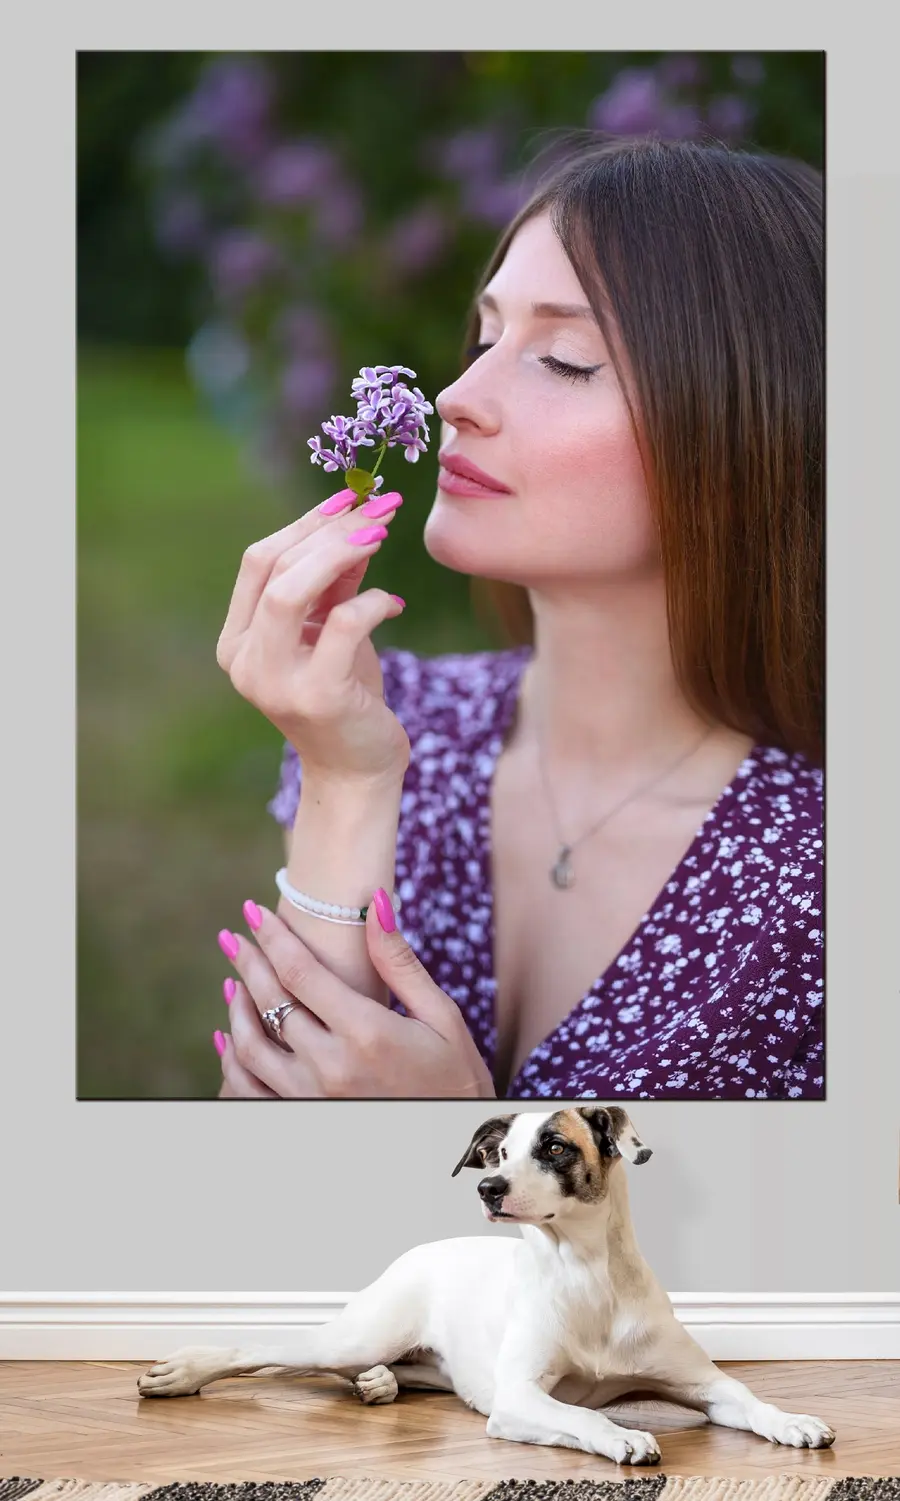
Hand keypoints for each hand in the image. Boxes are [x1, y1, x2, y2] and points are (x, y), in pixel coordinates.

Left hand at [214, 897, 496, 1098]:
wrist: (454, 1144)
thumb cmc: (455, 1076)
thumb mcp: (441, 1016)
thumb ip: (399, 962)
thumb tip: (374, 904)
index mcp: (367, 1033)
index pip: (300, 972)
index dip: (273, 937)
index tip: (253, 912)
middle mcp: (332, 1067)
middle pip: (271, 1003)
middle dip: (247, 963)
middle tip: (232, 938)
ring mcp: (312, 1100)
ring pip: (250, 1048)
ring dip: (235, 1010)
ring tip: (232, 982)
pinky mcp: (304, 1122)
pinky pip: (250, 1092)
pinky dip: (231, 1063)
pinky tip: (228, 1039)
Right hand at [215, 487, 410, 784]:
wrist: (358, 772)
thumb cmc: (346, 696)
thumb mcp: (331, 632)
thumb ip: (333, 582)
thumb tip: (357, 518)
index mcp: (239, 641)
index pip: (258, 562)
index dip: (305, 522)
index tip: (350, 496)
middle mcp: (246, 661)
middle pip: (273, 568)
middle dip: (330, 529)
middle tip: (379, 507)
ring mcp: (276, 681)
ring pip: (290, 592)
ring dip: (341, 553)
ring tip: (382, 533)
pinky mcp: (318, 697)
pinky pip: (344, 626)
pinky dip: (372, 602)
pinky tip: (394, 604)